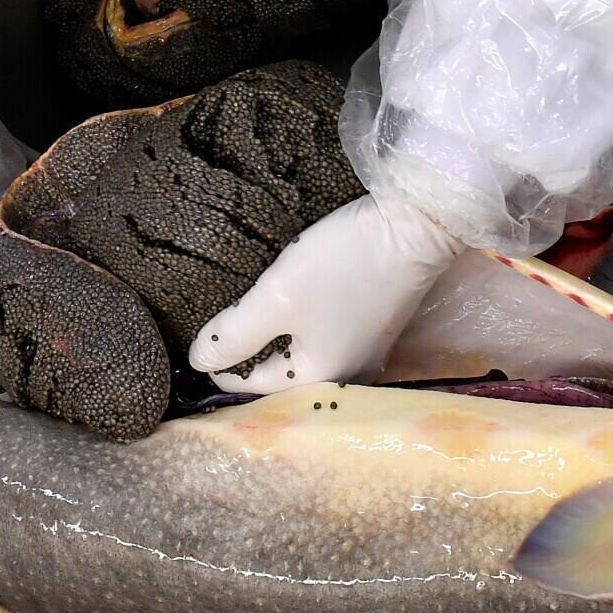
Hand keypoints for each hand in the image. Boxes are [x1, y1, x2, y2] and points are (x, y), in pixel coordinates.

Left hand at [188, 192, 464, 392]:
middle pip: (282, 374)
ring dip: (276, 343)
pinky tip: (292, 310)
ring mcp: (366, 351)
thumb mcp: (277, 297)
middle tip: (219, 336)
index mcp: (320, 379)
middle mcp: (347, 375)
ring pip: (305, 356)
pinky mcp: (375, 325)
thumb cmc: (342, 266)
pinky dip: (302, 330)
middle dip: (250, 358)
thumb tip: (198, 361)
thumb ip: (234, 333)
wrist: (414, 227)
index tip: (198, 349)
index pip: (255, 385)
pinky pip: (326, 338)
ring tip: (248, 322)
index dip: (222, 366)